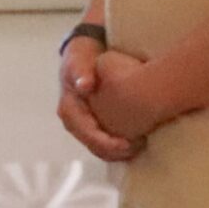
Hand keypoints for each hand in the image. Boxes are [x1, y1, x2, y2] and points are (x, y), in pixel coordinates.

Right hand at [54, 30, 137, 160]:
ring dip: (117, 153)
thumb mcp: (79, 59)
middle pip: (92, 145)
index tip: (125, 143)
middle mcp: (74, 122)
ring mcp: (84, 125)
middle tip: (138, 148)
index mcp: (68, 109)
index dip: (104, 141)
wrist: (85, 54)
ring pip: (99, 148)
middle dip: (113, 151)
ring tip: (140, 148)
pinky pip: (105, 143)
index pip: (85, 132)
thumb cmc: (83, 57)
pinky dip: (119, 148)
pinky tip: (137, 144)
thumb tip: (84, 85)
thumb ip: (80, 70)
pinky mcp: (95, 125)